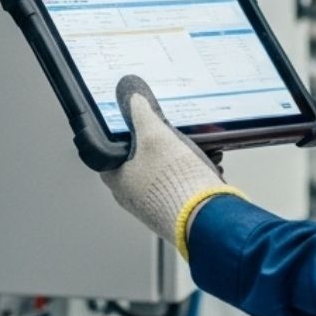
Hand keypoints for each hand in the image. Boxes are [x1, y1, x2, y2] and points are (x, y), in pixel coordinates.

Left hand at [101, 75, 244, 256]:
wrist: (205, 218)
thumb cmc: (175, 182)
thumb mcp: (155, 135)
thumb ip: (141, 113)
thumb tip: (131, 96)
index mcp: (117, 180)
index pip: (109, 150)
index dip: (121, 132)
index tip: (132, 119)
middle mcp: (131, 196)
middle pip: (139, 159)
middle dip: (158, 141)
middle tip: (170, 129)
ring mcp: (153, 206)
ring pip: (162, 171)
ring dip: (178, 156)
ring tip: (195, 146)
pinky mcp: (174, 211)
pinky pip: (178, 184)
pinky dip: (189, 171)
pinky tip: (206, 163)